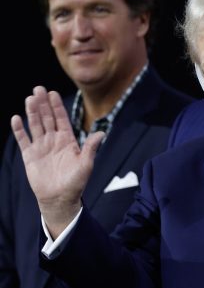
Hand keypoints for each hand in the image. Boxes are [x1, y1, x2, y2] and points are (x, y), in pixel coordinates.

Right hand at [10, 86, 102, 235]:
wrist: (60, 199)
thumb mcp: (86, 164)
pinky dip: (19, 130)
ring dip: (31, 112)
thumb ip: (90, 148)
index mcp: (68, 141)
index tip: (52, 93)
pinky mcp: (30, 156)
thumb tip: (101, 133)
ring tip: (29, 99)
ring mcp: (41, 147)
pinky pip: (23, 140)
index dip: (57, 106)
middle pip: (47, 118)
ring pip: (35, 125)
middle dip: (43, 104)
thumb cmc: (76, 183)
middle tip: (38, 89)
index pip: (61, 119)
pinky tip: (16, 118)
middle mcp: (53, 141)